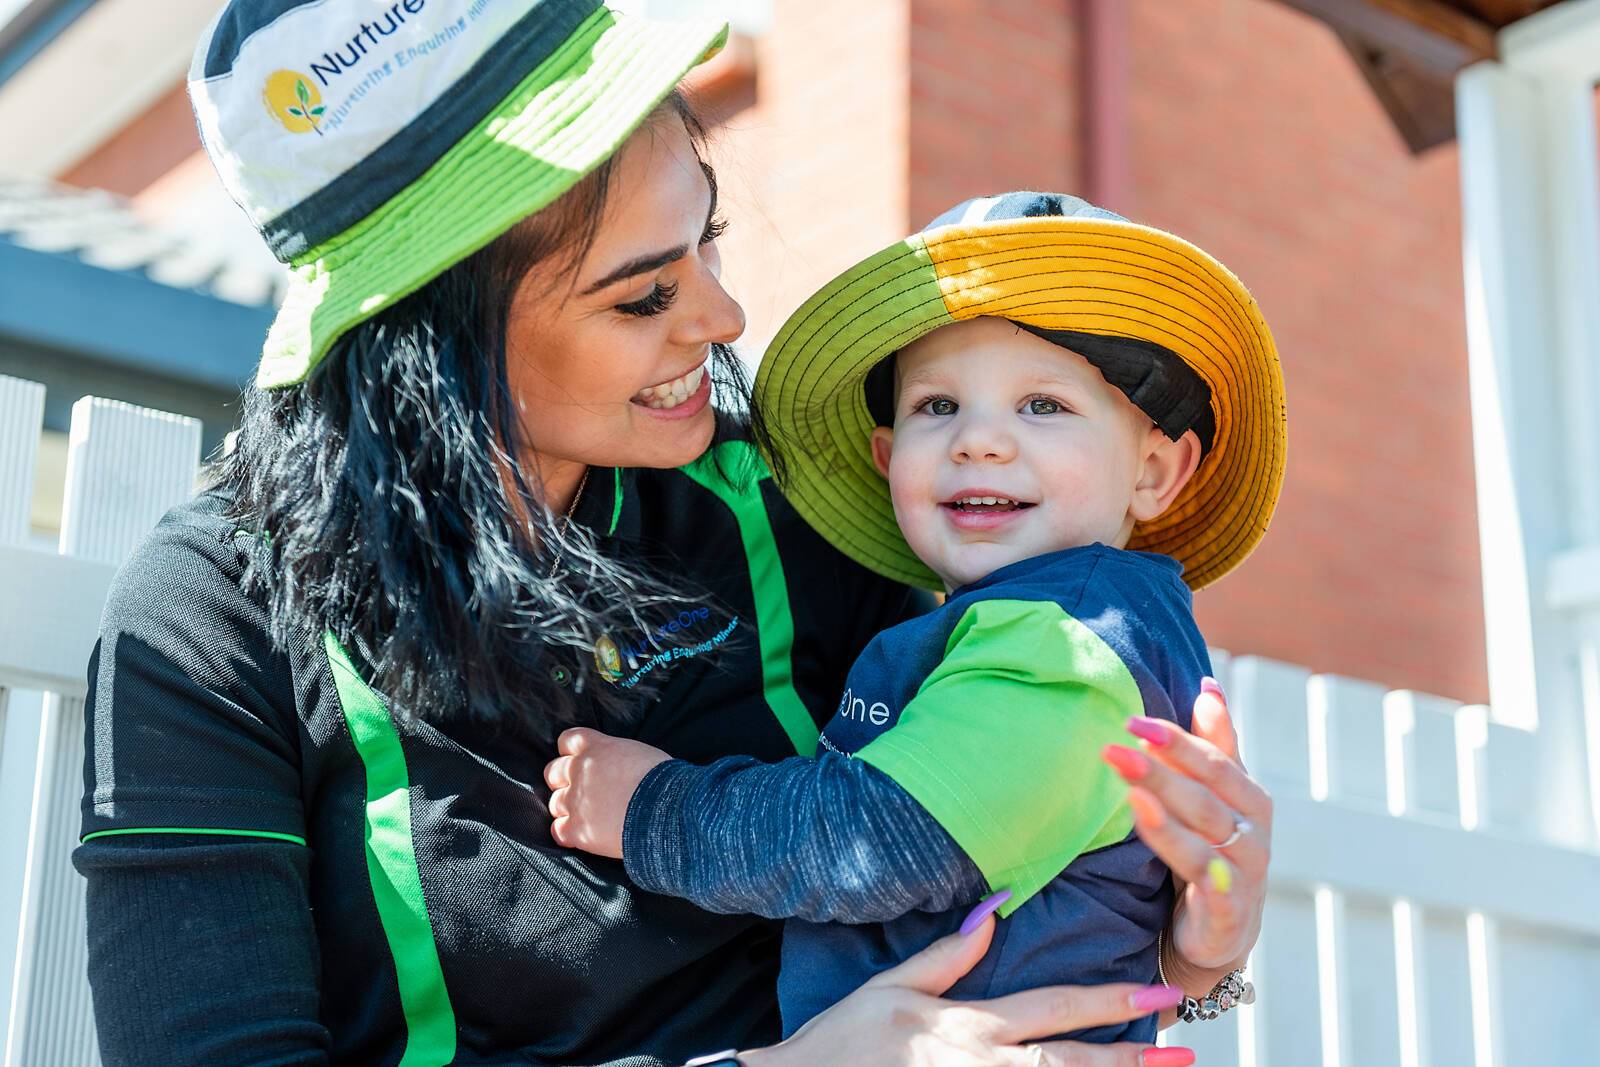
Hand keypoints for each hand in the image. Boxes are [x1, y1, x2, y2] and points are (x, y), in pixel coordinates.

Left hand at [543, 728, 670, 858]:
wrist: (668, 810)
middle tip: (582, 790)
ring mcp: (576, 800)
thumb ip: (616, 757)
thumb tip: (617, 766)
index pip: (567, 740)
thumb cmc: (663, 780)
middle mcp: (580, 770)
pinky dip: (567, 833)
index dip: (570, 752)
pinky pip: (558, 831)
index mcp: (597, 747)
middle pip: (553, 771)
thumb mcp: (639, 753)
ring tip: (588, 815)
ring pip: (555, 802)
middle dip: (563, 780)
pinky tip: (582, 834)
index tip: (577, 760)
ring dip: (568, 808)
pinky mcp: (578, 830)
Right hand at [741, 915, 1195, 1066]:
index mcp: (968, 1025)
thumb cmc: (839, 1043)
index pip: (1056, 1009)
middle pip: (1073, 1064)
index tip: (1159, 994)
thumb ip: (947, 953)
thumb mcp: (889, 986)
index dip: (1112, 1001)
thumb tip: (994, 909)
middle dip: (1134, 1057)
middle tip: (1185, 1049)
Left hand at [1102, 678, 1270, 979]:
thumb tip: (1208, 686)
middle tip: (1117, 746)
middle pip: (1205, 795)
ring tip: (1128, 787)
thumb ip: (1215, 746)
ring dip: (1164, 810)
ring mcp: (1244, 874)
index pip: (1214, 762)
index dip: (1176, 740)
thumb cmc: (1214, 852)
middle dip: (1161, 769)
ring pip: (1204, 836)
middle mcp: (1253, 833)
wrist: (1223, 933)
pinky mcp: (1229, 912)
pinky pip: (1207, 882)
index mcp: (1250, 800)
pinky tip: (1152, 834)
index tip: (1132, 721)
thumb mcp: (1216, 799)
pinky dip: (1185, 859)